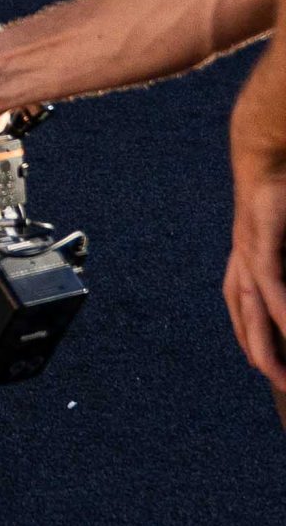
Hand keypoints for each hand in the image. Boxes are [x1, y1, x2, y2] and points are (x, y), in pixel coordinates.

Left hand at [226, 57, 285, 390]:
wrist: (270, 143)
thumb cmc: (284, 187)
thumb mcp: (285, 234)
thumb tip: (284, 280)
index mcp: (251, 250)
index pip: (246, 300)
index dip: (252, 333)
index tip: (265, 364)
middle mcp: (244, 252)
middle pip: (246, 310)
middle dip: (259, 349)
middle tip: (277, 383)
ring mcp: (250, 244)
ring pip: (253, 304)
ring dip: (266, 342)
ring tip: (280, 374)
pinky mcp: (260, 234)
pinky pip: (270, 281)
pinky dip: (281, 311)